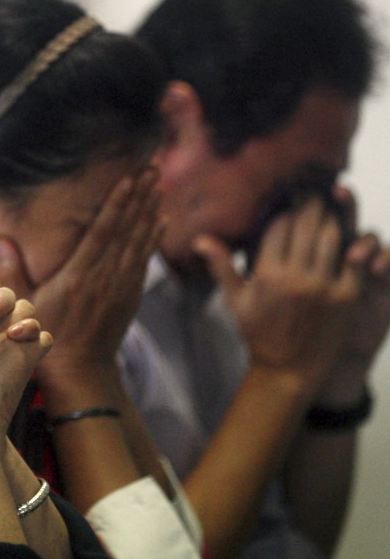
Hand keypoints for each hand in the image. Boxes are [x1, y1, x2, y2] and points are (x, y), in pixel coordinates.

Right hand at [0, 167, 162, 375]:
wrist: (78, 372)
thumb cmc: (44, 337)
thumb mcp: (21, 305)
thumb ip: (12, 272)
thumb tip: (0, 240)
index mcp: (79, 277)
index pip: (102, 232)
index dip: (117, 203)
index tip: (129, 178)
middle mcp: (105, 279)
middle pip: (127, 230)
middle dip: (140, 197)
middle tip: (152, 168)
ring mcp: (120, 288)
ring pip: (139, 242)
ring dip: (150, 211)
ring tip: (159, 184)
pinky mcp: (129, 298)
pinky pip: (143, 262)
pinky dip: (152, 239)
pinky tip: (160, 222)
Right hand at [194, 197, 367, 390]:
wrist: (289, 370)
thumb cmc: (260, 334)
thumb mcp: (236, 300)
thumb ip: (222, 266)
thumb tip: (200, 239)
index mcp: (267, 276)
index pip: (278, 228)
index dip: (284, 208)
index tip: (288, 194)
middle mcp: (296, 278)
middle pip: (306, 226)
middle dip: (310, 203)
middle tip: (312, 189)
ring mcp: (324, 287)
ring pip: (332, 237)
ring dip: (333, 216)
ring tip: (330, 204)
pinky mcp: (347, 297)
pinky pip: (356, 261)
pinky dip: (358, 244)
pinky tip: (354, 232)